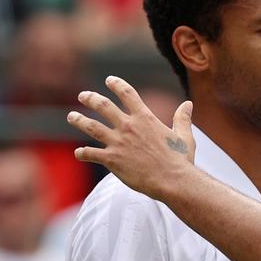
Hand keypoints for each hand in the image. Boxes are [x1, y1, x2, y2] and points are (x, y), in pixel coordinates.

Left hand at [67, 75, 195, 201]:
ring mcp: (118, 143)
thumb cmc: (181, 160)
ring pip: (91, 126)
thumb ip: (182, 119)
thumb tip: (188, 104)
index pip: (127, 93)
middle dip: (90, 98)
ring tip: (72, 116)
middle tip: (83, 96)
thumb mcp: (184, 136)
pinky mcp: (112, 160)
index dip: (116, 84)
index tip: (109, 80)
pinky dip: (83, 153)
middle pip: (103, 106)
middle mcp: (128, 126)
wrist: (173, 180)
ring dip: (79, 120)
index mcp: (145, 118)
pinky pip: (91, 153)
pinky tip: (79, 153)